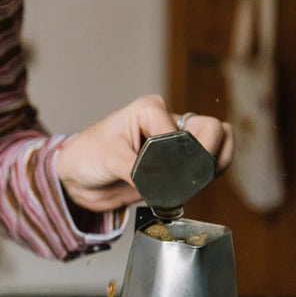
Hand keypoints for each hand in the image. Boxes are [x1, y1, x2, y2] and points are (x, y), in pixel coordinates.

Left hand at [55, 95, 233, 212]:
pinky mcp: (178, 165)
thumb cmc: (86, 156)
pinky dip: (211, 175)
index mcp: (150, 110)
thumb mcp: (108, 158)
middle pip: (211, 129)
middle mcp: (167, 122)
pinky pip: (209, 164)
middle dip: (205, 156)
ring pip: (218, 143)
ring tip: (197, 181)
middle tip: (189, 176)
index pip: (180, 132)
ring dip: (214, 164)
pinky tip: (195, 186)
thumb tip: (165, 183)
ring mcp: (175, 144)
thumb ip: (138, 169)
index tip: (155, 173)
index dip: (175, 156)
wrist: (77, 179)